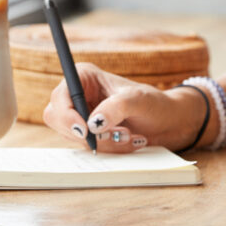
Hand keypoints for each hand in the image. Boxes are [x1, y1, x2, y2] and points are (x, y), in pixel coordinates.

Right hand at [42, 62, 207, 152]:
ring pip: (73, 137)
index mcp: (84, 76)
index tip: (85, 130)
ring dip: (102, 142)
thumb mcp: (138, 100)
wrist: (167, 122)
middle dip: (86, 132)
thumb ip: (116, 108)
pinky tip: (128, 141)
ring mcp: (80, 115)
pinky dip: (107, 149)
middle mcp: (77, 94)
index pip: (60, 96)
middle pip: (58, 119)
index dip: (66, 114)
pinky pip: (86, 147)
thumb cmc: (154, 103)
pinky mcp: (87, 133)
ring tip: (129, 136)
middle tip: (115, 135)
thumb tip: (93, 123)